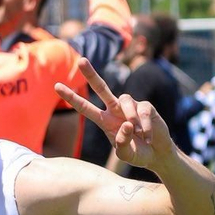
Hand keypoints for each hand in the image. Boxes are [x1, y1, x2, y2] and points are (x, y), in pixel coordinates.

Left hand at [55, 58, 174, 170]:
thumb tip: (126, 124)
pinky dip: (144, 125)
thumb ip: (121, 143)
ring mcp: (130, 107)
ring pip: (125, 101)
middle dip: (91, 75)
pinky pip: (143, 111)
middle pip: (102, 88)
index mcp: (104, 121)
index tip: (56, 86)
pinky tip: (147, 136)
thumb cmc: (137, 153)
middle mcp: (115, 110)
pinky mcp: (145, 107)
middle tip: (81, 60)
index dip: (72, 97)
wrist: (157, 154)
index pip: (85, 107)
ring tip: (138, 134)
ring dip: (131, 119)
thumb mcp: (125, 154)